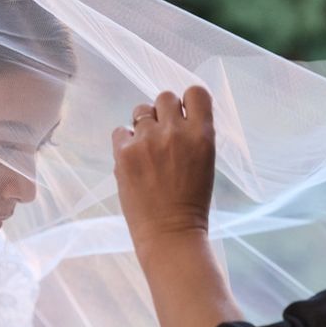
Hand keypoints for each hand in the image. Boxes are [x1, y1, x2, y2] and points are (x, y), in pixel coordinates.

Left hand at [112, 87, 215, 256]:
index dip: (188, 102)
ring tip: (146, 148)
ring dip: (143, 125)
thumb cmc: (191, 202)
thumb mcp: (205, 162)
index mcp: (201, 135)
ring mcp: (147, 141)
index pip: (196, 93)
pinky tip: (132, 159)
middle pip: (165, 97)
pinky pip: (120, 130)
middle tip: (162, 136)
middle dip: (163, 113)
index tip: (183, 116)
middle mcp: (175, 132)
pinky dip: (124, 141)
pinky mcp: (124, 153)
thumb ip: (193, 136)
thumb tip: (178, 116)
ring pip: (141, 110)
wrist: (170, 233)